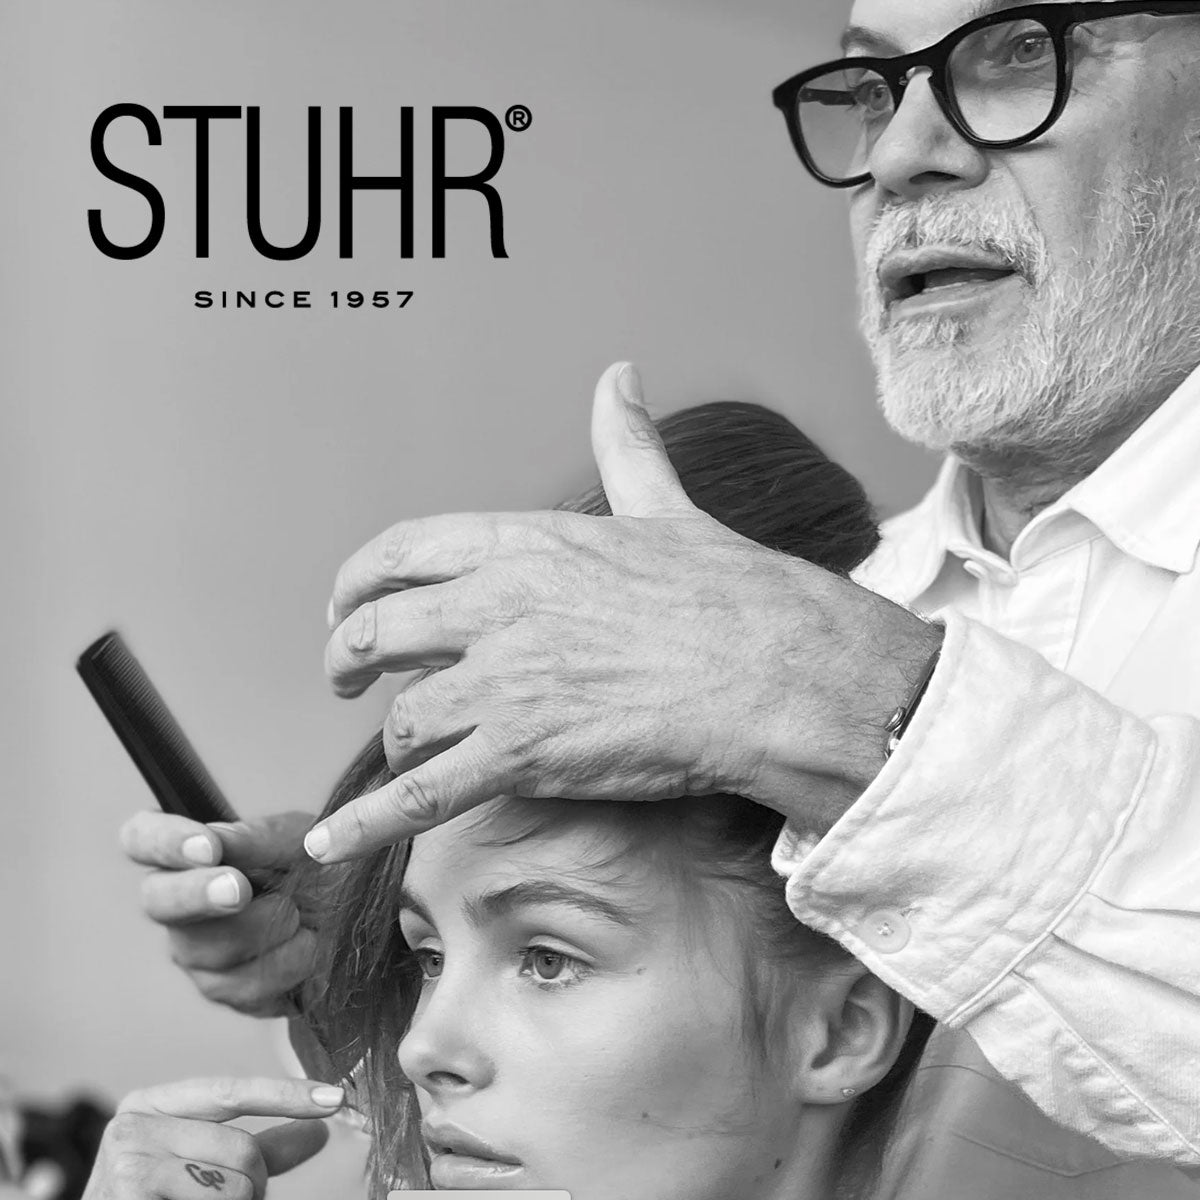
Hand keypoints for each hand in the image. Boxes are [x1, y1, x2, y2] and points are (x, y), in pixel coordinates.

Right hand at [82, 1077, 340, 1199]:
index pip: (231, 1090)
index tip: (337, 1099)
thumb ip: (255, 1148)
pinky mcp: (130, 1193)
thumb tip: (319, 1128)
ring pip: (236, 1186)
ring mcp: (126, 1161)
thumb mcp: (196, 1168)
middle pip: (244, 1150)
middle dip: (253, 1188)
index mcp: (149, 1105)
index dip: (286, 1095)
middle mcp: (131, 1123)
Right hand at [119, 812, 318, 1016]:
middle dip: (198, 894)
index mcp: (190, 854)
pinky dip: (289, 962)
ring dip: (267, 927)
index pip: (141, 837)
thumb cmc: (315, 865)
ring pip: (206, 949)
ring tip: (302, 911)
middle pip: (157, 901)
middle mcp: (181, 905)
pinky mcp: (227, 991)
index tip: (207, 847)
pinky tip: (309, 943)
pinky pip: (245, 987)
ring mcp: (197, 953)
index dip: (163, 843)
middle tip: (239, 890)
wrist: (351, 913)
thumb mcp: (299, 838)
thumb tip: (220, 841)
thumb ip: (259, 839)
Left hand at [311, 361, 942, 861]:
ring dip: (391, 742)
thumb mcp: (666, 506)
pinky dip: (367, 824)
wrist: (777, 671)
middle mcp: (496, 607)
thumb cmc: (733, 593)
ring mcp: (502, 682)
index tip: (348, 602)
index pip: (402, 550)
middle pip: (378, 631)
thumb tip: (620, 377)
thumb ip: (626, 446)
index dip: (359, 581)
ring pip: (402, 718)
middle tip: (345, 678)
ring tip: (397, 756)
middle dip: (347, 657)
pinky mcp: (520, 753)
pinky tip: (332, 843)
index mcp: (524, 545)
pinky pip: (419, 796)